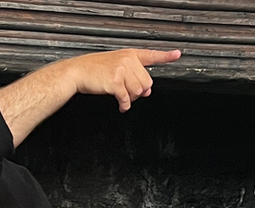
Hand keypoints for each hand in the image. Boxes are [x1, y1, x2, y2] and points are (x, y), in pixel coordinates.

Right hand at [65, 48, 181, 111]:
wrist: (77, 72)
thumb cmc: (94, 69)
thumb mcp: (116, 67)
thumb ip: (133, 76)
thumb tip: (147, 92)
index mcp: (129, 55)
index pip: (151, 55)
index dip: (166, 56)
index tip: (177, 54)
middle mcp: (127, 60)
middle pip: (146, 82)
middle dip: (139, 91)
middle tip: (128, 93)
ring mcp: (122, 70)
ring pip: (138, 92)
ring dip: (131, 98)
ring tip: (122, 97)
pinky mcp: (115, 82)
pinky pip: (127, 99)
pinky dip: (124, 105)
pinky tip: (121, 106)